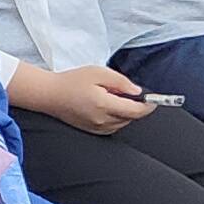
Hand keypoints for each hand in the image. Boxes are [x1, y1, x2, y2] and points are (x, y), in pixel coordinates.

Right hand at [18, 64, 150, 134]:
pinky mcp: (93, 131)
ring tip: (111, 97)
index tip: (154, 99)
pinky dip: (116, 117)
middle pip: (131, 117)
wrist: (50, 95)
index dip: (149, 105)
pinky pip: (114, 126)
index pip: (136, 111)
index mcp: (105, 105)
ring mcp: (97, 128)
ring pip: (123, 123)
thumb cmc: (71, 81)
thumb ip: (121, 82)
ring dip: (125, 111)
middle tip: (123, 91)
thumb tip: (137, 92)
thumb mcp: (98, 72)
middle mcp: (102, 121)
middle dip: (135, 105)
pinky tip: (106, 105)